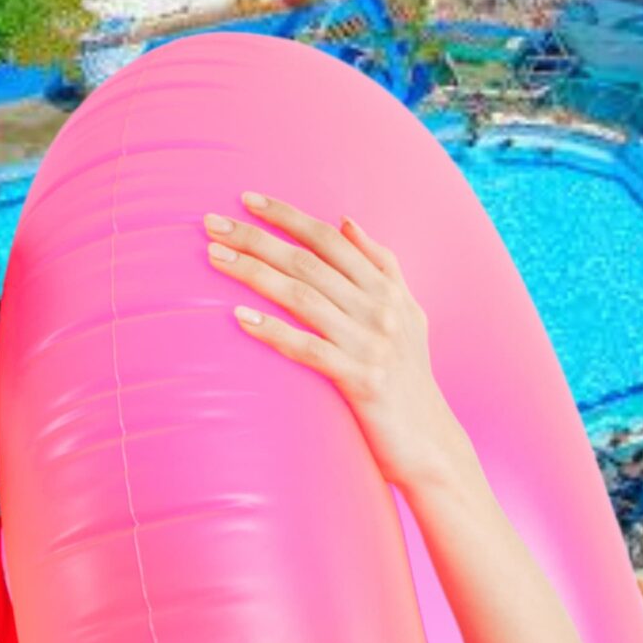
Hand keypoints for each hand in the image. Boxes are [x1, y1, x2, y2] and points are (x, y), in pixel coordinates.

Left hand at [203, 190, 475, 491]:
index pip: (330, 240)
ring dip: (254, 274)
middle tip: (212, 223)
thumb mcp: (406, 313)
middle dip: (257, 238)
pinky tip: (239, 317)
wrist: (430, 442)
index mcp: (387, 289)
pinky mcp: (361, 380)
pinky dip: (273, 330)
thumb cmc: (408, 377)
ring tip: (215, 258)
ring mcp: (371, 344)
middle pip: (309, 261)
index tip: (247, 200)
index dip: (288, 216)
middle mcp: (381, 309)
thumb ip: (381, 265)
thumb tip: (347, 220)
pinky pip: (308, 349)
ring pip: (303, 297)